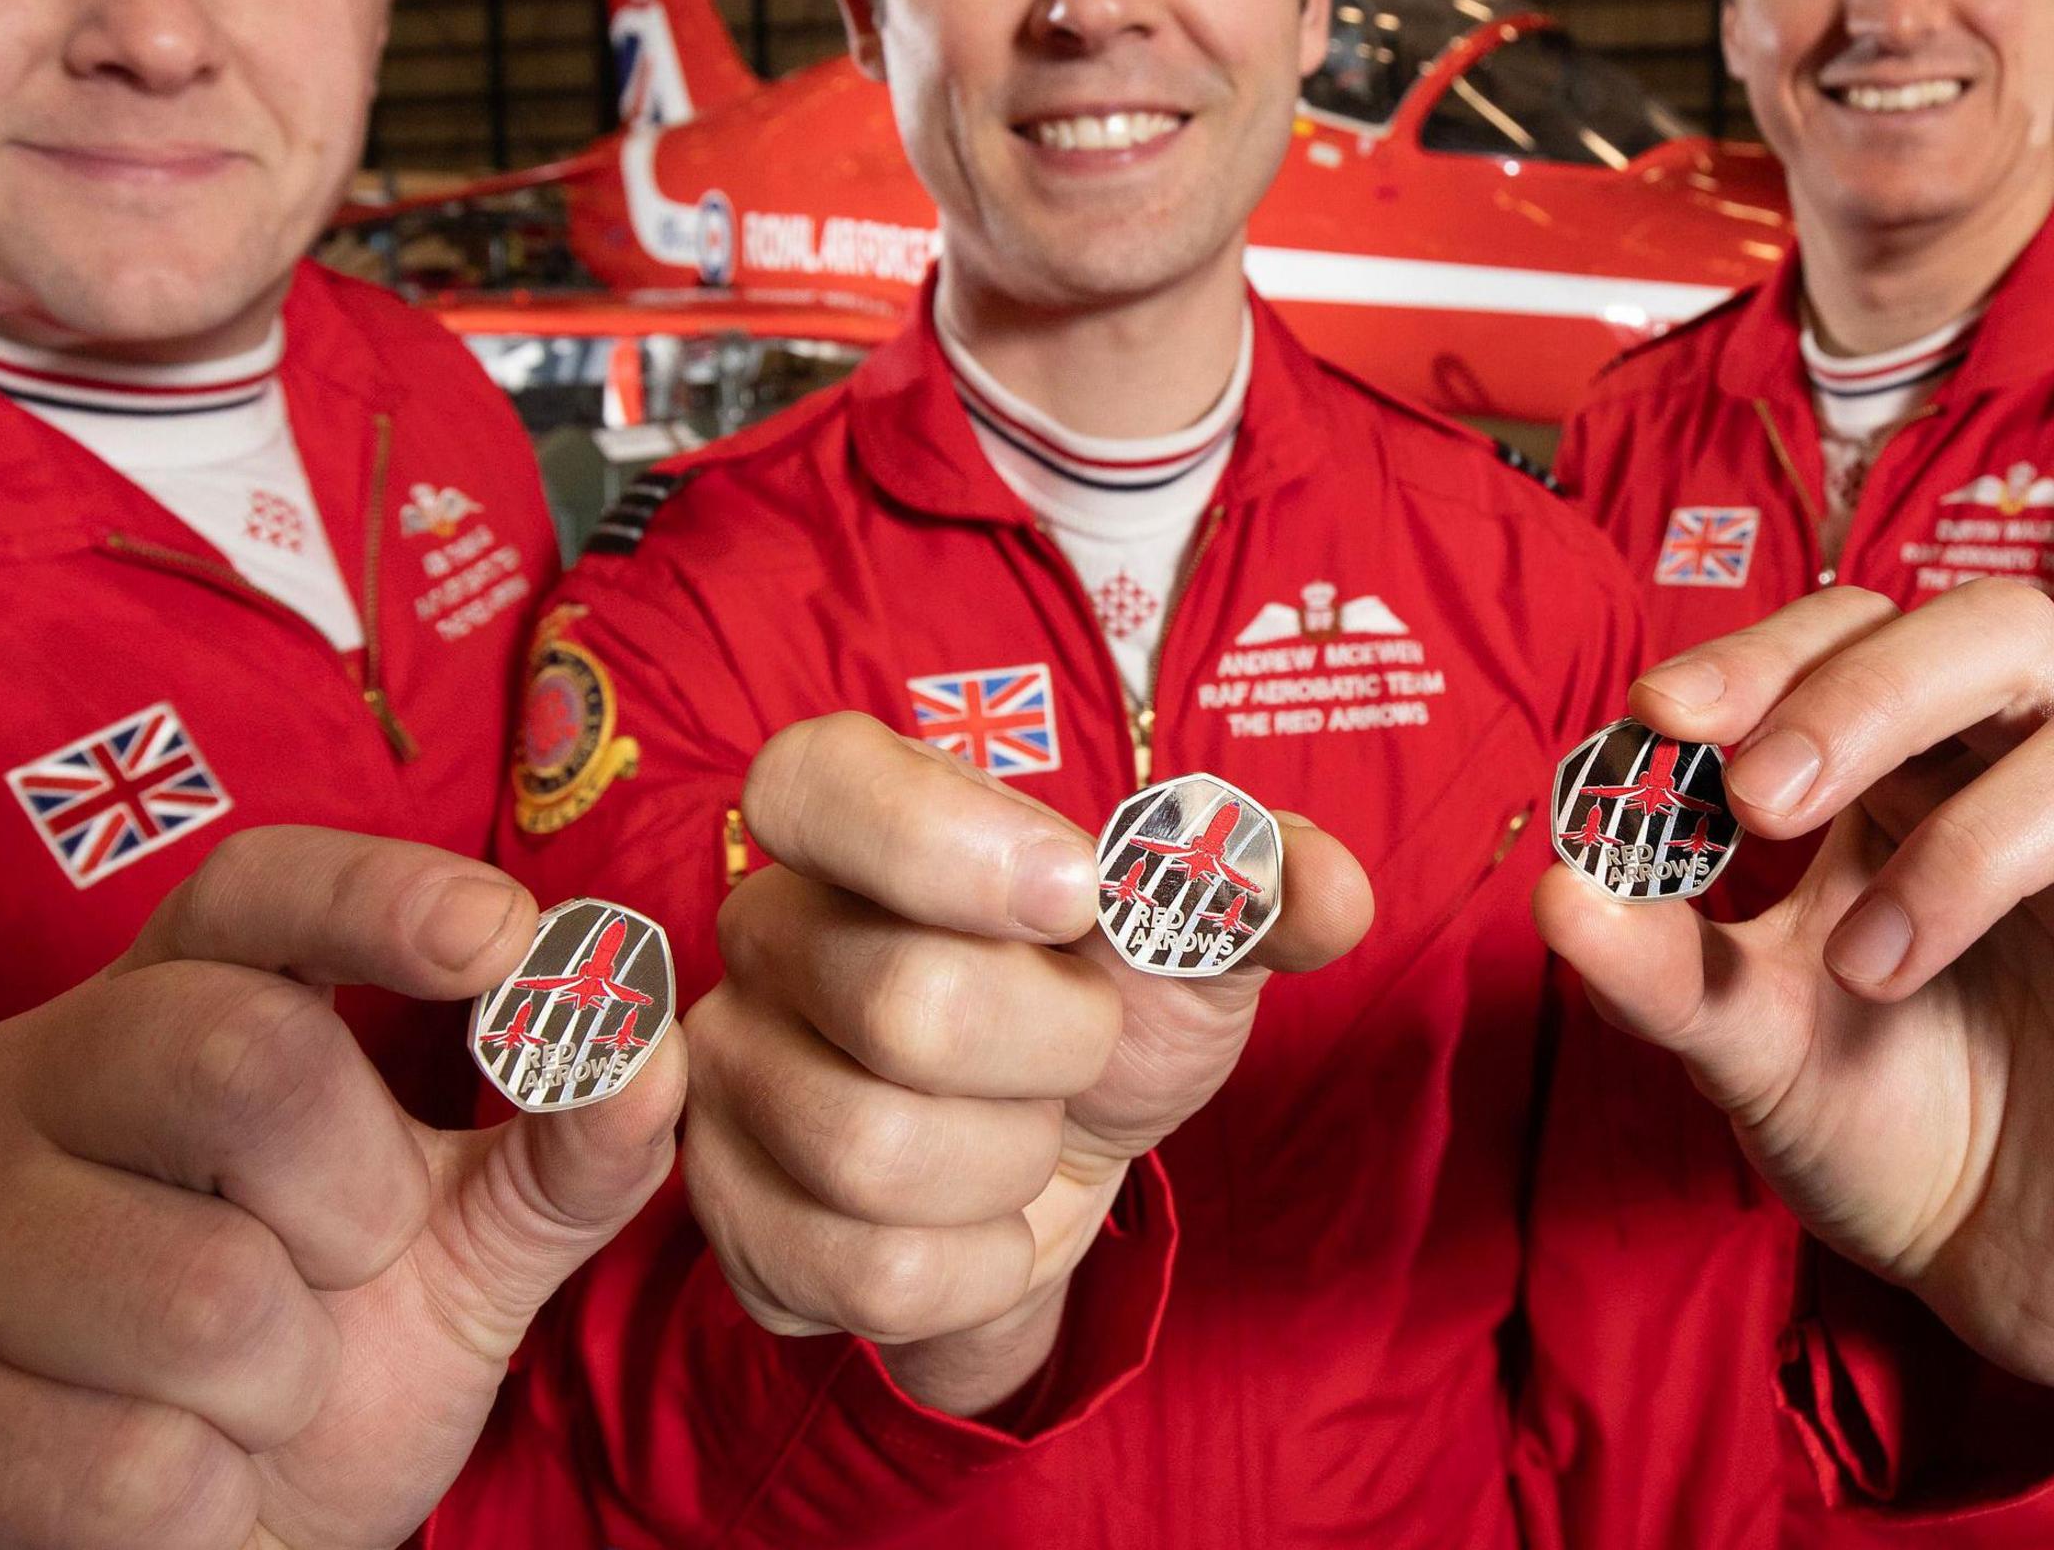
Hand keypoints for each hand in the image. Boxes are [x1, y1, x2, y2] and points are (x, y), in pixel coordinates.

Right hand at [0, 825, 683, 1548]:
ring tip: (231, 1419)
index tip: (503, 937)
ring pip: (196, 1294)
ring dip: (278, 1399)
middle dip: (354, 1206)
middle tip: (335, 1286)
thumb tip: (645, 1049)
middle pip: (243, 1057)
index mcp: (161, 1008)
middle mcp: (17, 1078)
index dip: (377, 893)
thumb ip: (560, 1156)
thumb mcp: (450, 1261)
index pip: (255, 889)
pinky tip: (159, 1505)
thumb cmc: (289, 1390)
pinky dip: (193, 1516)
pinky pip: (112, 1464)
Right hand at [685, 712, 1371, 1414]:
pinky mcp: (734, 1218)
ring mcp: (731, 1079)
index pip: (818, 781)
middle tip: (1076, 1047)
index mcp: (855, 822)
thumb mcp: (1195, 934)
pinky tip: (986, 1224)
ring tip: (1024, 1133)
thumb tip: (1323, 884)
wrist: (1062, 1164)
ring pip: (876, 1153)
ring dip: (1014, 1164)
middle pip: (904, 1004)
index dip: (942, 841)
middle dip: (1057, 1051)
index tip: (1079, 895)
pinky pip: (870, 1272)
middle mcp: (765, 934)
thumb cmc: (1112, 1008)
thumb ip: (1254, 885)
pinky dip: (980, 1267)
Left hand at [1537, 582, 2053, 1391]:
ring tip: (1881, 974)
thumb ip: (1663, 975)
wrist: (2009, 1285)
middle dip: (1880, 695)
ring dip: (1990, 845)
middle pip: (2008, 633)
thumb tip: (1554, 893)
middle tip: (1766, 804)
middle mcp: (2046, 788)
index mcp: (1917, 771)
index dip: (1771, 654)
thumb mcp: (1756, 1059)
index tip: (1660, 722)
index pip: (1861, 630)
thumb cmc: (1885, 1122)